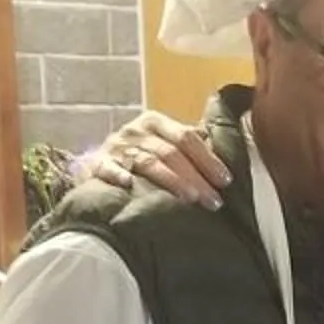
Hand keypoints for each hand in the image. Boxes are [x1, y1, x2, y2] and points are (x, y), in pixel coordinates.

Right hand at [91, 111, 229, 207]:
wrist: (98, 164)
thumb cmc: (141, 155)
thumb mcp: (163, 143)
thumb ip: (189, 145)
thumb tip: (225, 147)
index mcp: (155, 122)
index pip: (186, 137)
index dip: (208, 159)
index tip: (226, 181)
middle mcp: (136, 131)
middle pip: (170, 153)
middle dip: (195, 177)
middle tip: (214, 200)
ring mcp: (116, 147)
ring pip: (148, 162)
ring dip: (171, 181)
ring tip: (191, 198)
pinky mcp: (98, 164)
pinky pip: (108, 168)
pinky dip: (118, 175)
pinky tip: (130, 185)